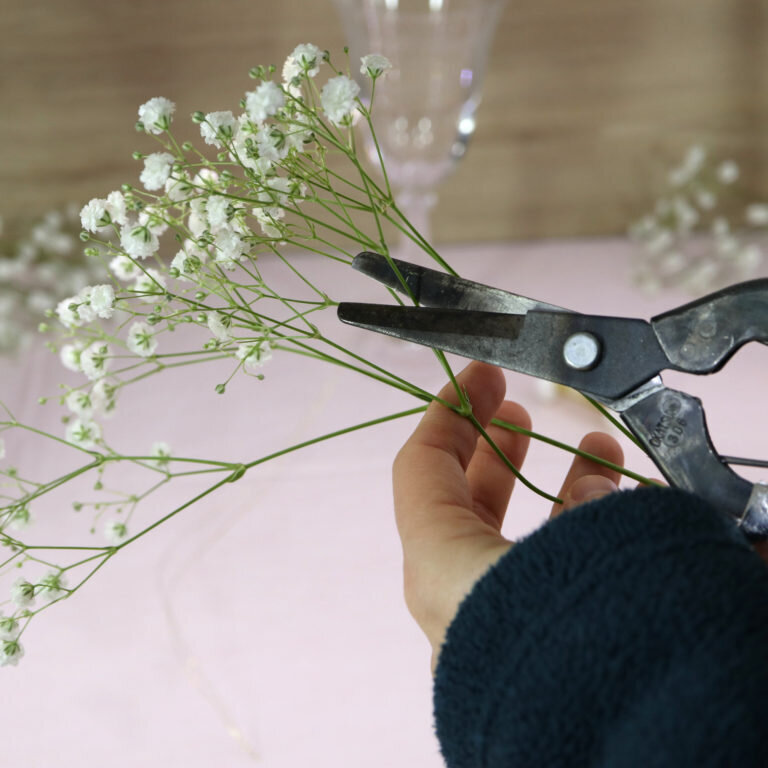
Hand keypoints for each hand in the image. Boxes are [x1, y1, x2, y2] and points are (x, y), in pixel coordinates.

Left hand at [393, 361, 623, 673]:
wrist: (629, 745)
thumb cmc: (583, 637)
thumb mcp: (576, 545)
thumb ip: (585, 504)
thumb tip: (601, 483)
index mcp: (441, 568)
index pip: (421, 467)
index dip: (450, 410)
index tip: (481, 372)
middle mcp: (457, 603)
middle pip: (460, 503)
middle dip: (492, 446)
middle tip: (516, 407)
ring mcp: (491, 631)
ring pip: (512, 542)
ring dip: (553, 488)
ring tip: (594, 449)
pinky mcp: (529, 653)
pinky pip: (543, 579)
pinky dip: (578, 539)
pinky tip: (617, 509)